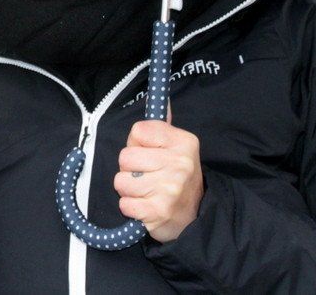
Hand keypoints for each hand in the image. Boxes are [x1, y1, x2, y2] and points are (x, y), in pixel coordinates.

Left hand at [114, 112, 202, 242]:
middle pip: (125, 157)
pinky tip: (145, 206)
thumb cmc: (177, 177)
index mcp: (183, 142)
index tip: (148, 153)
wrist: (194, 216)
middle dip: (130, 168)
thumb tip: (161, 99)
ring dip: (128, 189)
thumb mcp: (177, 147)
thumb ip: (162, 126)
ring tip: (146, 192)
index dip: (136, 143)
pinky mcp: (158, 211)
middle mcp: (180, 164)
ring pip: (121, 181)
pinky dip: (130, 207)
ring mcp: (170, 189)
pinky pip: (124, 203)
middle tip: (147, 176)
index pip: (137, 131)